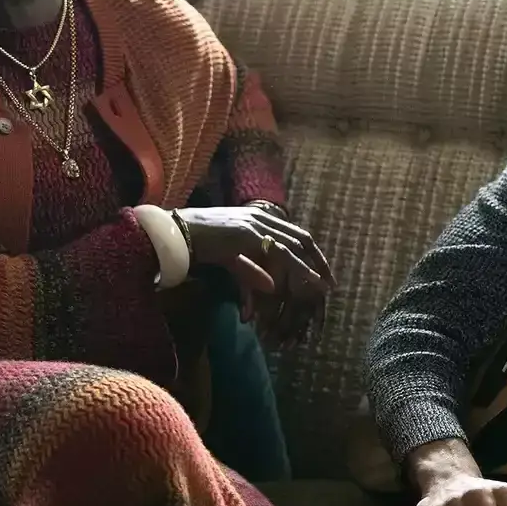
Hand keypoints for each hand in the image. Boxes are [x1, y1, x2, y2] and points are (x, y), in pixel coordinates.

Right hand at [176, 206, 334, 345]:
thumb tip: (272, 287)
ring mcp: (255, 225)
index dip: (312, 253)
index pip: (295, 234)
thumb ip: (251, 270)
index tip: (323, 271)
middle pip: (301, 239)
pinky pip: (276, 255)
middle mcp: (261, 218)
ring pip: (292, 247)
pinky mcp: (246, 236)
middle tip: (331, 282)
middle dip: (318, 260)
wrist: (175, 233)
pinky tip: (306, 280)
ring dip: (310, 267)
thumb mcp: (231, 257)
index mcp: (259, 218)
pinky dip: (294, 268)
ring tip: (323, 285)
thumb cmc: (199, 242)